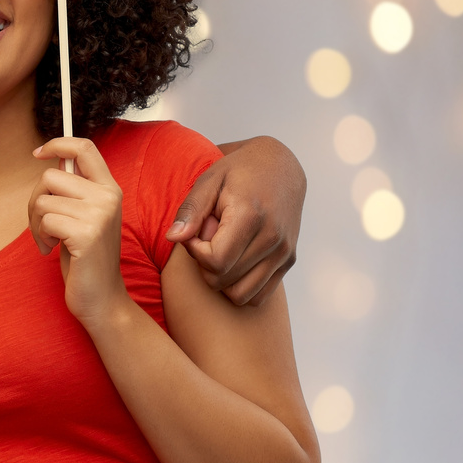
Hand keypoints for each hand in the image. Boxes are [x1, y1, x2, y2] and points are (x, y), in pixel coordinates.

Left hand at [29, 137, 130, 327]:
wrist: (102, 299)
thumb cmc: (85, 258)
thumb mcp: (84, 217)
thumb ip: (75, 190)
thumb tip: (52, 159)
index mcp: (109, 189)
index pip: (85, 147)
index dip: (58, 144)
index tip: (38, 153)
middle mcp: (108, 197)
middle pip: (51, 176)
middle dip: (35, 201)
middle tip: (42, 225)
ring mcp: (100, 214)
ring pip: (43, 200)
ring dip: (36, 224)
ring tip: (50, 240)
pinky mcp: (87, 233)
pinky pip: (45, 220)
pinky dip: (41, 237)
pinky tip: (52, 250)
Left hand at [166, 136, 304, 306]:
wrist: (281, 167)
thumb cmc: (239, 172)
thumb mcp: (209, 181)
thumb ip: (190, 211)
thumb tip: (172, 237)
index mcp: (251, 216)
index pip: (215, 261)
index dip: (195, 252)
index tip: (194, 232)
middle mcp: (273, 238)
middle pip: (223, 280)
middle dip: (205, 264)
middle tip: (207, 237)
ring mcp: (284, 252)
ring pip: (240, 295)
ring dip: (221, 279)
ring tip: (221, 249)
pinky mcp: (289, 261)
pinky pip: (258, 296)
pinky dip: (240, 286)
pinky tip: (234, 260)